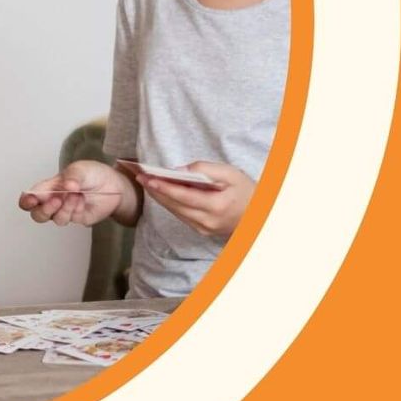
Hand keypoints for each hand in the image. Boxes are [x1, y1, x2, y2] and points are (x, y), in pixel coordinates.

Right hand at [20, 159, 128, 225]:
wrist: (114, 185)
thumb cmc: (92, 174)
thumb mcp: (80, 169)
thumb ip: (72, 176)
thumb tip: (67, 185)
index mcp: (48, 188)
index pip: (29, 199)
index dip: (26, 201)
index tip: (31, 200)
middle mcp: (54, 202)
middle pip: (38, 215)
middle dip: (44, 210)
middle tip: (56, 200)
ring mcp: (66, 211)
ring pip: (55, 219)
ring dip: (65, 208)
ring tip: (76, 195)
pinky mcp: (78, 219)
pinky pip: (72, 219)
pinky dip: (75, 209)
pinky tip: (81, 200)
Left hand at [132, 161, 253, 237]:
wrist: (260, 215)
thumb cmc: (246, 191)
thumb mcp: (230, 173)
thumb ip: (205, 169)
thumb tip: (179, 170)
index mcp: (216, 206)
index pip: (183, 196)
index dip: (164, 187)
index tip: (148, 178)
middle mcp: (208, 221)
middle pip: (175, 205)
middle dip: (156, 191)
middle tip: (140, 177)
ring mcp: (204, 229)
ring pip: (175, 212)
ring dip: (160, 198)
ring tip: (146, 182)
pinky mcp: (202, 231)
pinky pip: (181, 216)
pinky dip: (170, 204)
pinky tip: (161, 193)